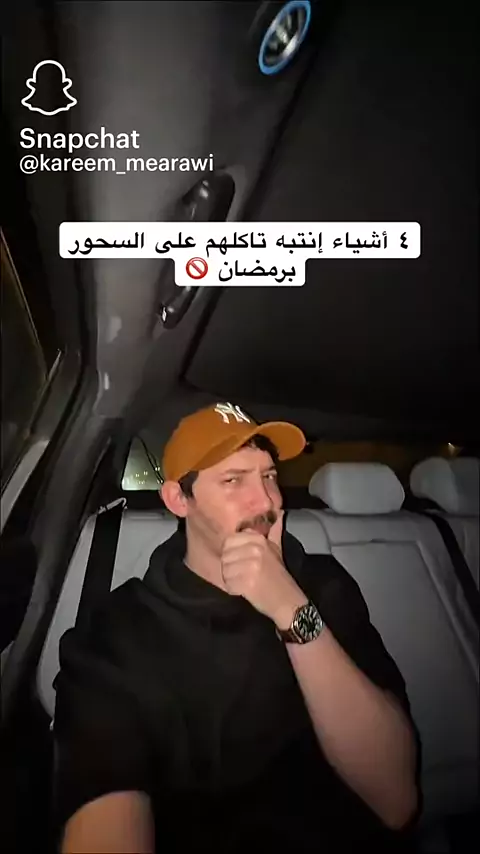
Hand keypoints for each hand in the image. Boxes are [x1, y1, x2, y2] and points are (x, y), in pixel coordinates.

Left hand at [221, 511, 307, 628]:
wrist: (287, 601)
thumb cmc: (278, 575)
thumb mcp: (276, 549)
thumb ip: (273, 531)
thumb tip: (279, 512)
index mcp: (259, 539)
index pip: (230, 540)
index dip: (233, 553)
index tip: (243, 561)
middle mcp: (254, 549)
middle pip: (225, 555)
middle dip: (230, 566)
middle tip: (244, 574)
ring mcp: (250, 565)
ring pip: (225, 570)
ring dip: (231, 579)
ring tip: (246, 582)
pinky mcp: (247, 582)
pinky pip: (228, 583)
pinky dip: (234, 589)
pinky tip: (245, 590)